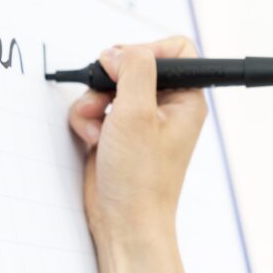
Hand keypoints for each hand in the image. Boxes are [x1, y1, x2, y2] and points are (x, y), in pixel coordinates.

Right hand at [68, 37, 207, 248]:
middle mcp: (165, 107)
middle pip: (133, 64)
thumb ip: (132, 71)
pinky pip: (95, 107)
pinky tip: (92, 139)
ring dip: (93, 101)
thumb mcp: (138, 114)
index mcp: (185, 100)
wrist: (124, 222)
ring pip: (108, 86)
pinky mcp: (116, 132)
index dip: (146, 50)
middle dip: (109, 79)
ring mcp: (139, 120)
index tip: (123, 65)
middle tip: (104, 96)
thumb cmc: (141, 179)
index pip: (175, 50)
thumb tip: (117, 52)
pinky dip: (87, 119)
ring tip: (95, 127)